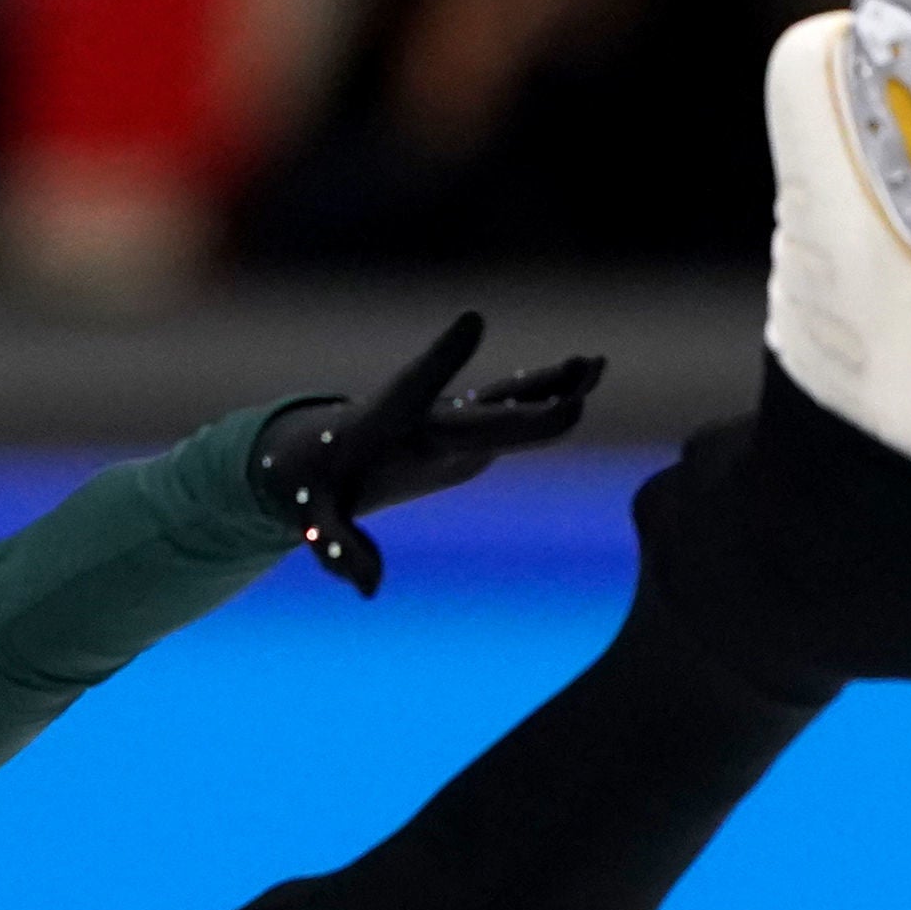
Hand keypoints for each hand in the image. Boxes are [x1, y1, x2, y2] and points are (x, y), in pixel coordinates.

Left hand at [251, 311, 605, 595]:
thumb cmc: (316, 484)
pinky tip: (588, 375)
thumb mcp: (317, 518)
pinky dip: (549, 393)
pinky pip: (515, 407)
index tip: (472, 320)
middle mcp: (429, 414)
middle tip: (575, 392)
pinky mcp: (468, 424)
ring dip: (550, 383)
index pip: (417, 386)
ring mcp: (452, 416)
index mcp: (389, 423)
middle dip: (529, 403)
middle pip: (485, 410)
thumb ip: (338, 549)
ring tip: (594, 364)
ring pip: (507, 398)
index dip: (443, 357)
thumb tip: (367, 588)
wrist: (323, 453)